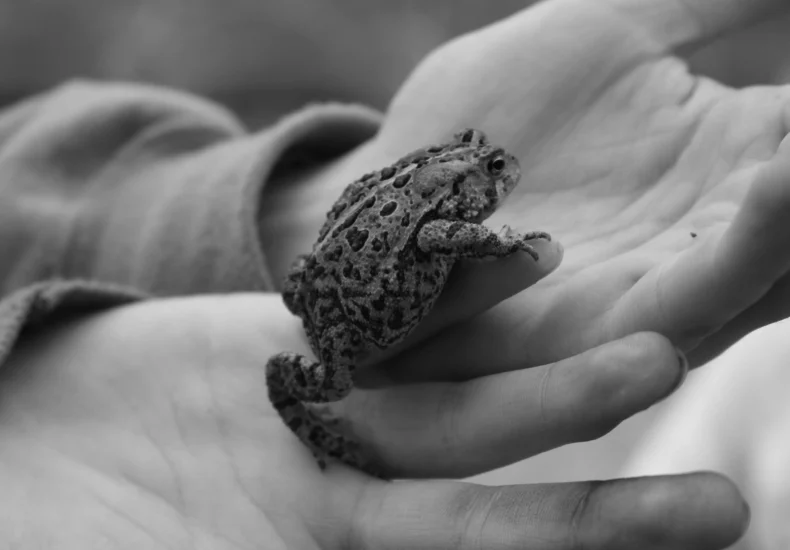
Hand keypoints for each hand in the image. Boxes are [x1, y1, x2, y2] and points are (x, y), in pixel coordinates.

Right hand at [0, 290, 746, 548]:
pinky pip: (386, 320)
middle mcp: (348, 502)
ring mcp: (330, 420)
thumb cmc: (55, 534)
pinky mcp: (299, 346)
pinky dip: (455, 293)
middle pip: (489, 509)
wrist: (13, 438)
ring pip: (459, 404)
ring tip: (657, 355)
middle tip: (727, 506)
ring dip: (554, 384)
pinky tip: (532, 263)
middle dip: (602, 515)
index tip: (671, 545)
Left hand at [331, 0, 789, 379]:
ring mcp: (646, 300)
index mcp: (726, 167)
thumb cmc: (482, 121)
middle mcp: (704, 245)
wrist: (392, 186)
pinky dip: (745, 255)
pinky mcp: (580, 339)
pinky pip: (673, 312)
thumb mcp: (597, 31)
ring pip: (759, 274)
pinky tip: (773, 190)